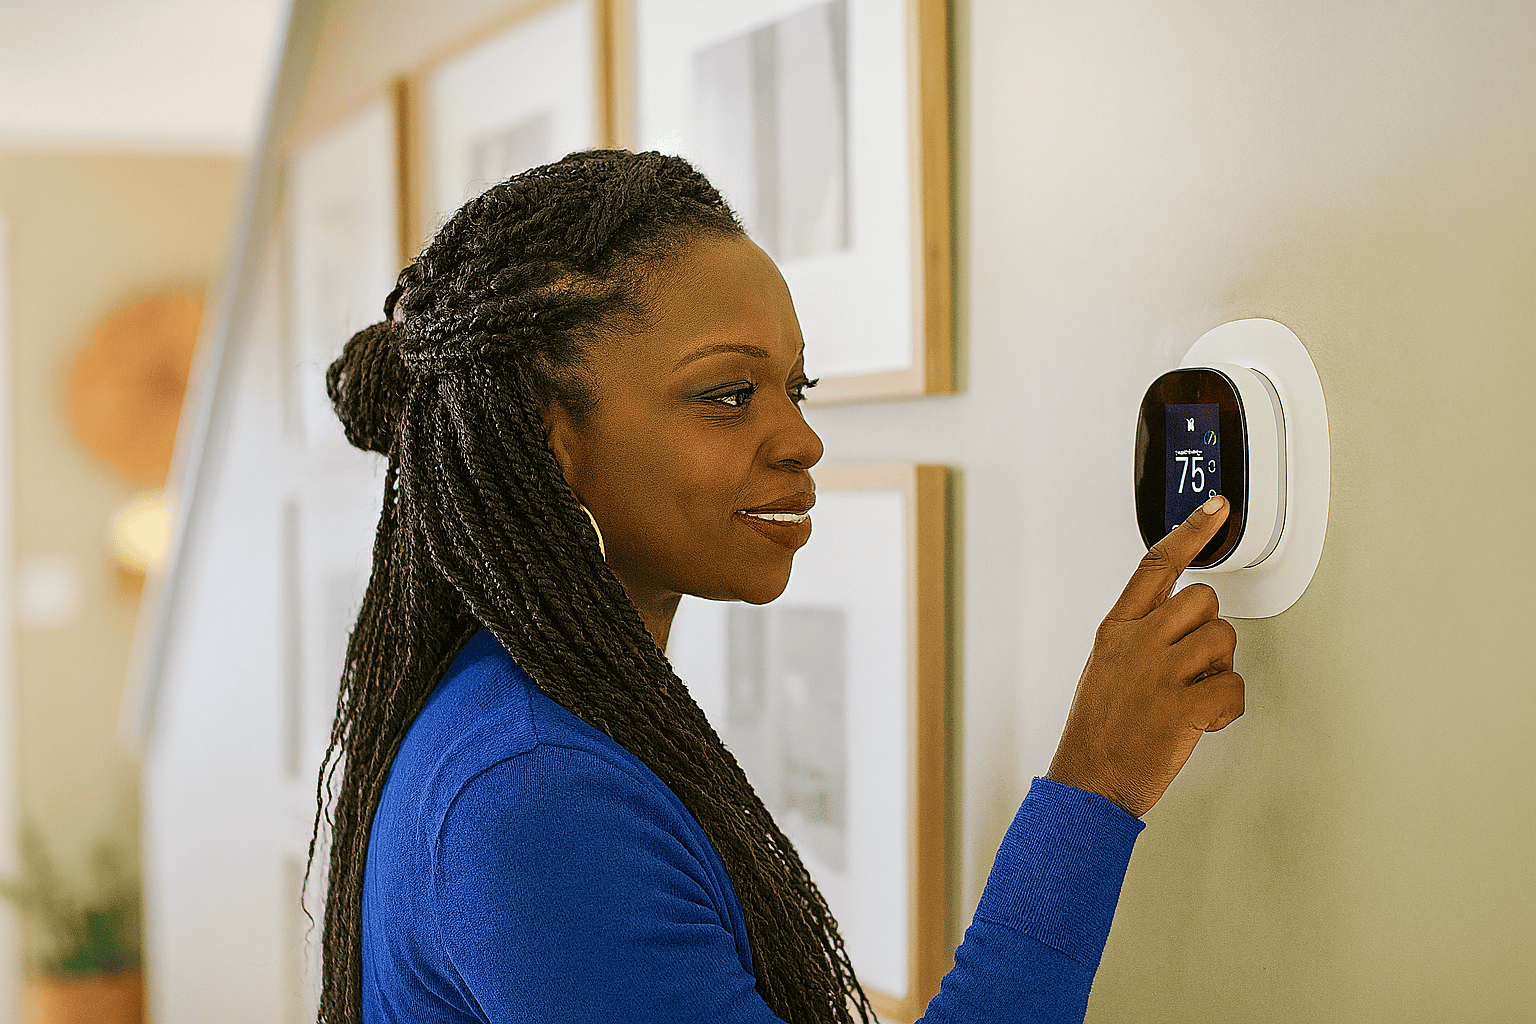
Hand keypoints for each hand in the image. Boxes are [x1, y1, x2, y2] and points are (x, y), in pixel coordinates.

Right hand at [1046, 495, 1245, 817]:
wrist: (1088, 783)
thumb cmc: (1098, 733)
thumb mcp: (1106, 668)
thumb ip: (1139, 638)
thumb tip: (1181, 624)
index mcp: (1116, 629)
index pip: (1156, 564)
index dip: (1191, 531)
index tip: (1216, 510)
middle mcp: (1138, 642)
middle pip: (1203, 600)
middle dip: (1210, 630)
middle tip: (1195, 664)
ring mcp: (1160, 672)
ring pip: (1223, 640)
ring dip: (1219, 669)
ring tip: (1194, 696)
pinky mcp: (1183, 705)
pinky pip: (1233, 687)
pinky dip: (1228, 707)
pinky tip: (1205, 720)